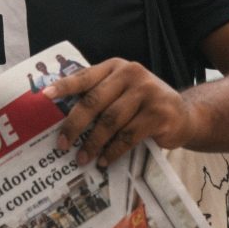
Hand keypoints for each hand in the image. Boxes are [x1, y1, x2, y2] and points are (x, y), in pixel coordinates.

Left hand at [46, 59, 195, 168]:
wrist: (184, 115)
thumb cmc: (143, 106)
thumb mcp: (122, 93)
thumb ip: (100, 96)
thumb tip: (63, 120)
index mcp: (116, 67)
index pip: (85, 76)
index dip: (64, 86)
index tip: (44, 97)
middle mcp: (131, 74)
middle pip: (94, 101)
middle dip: (74, 125)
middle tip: (61, 144)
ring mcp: (147, 92)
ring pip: (110, 121)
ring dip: (93, 143)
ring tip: (83, 158)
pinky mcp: (159, 113)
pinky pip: (128, 136)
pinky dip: (113, 151)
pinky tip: (104, 160)